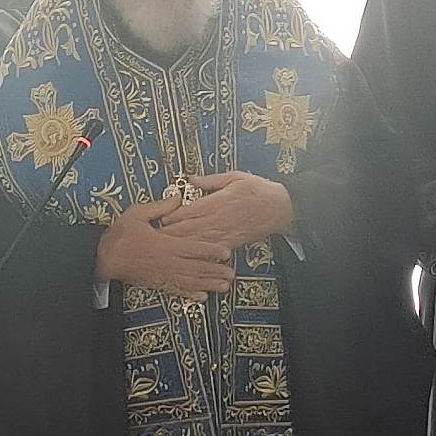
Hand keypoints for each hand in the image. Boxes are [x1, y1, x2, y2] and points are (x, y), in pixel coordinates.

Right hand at [96, 194, 236, 300]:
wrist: (103, 259)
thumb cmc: (119, 236)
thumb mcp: (137, 214)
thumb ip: (160, 207)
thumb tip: (178, 198)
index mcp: (165, 244)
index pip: (194, 247)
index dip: (212, 251)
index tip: (227, 253)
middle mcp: (168, 262)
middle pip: (197, 268)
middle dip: (216, 271)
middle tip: (232, 274)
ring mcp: (163, 275)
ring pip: (191, 281)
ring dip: (209, 285)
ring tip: (224, 287)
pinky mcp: (157, 283)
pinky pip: (177, 290)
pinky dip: (190, 294)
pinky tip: (202, 297)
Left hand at [158, 171, 293, 254]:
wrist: (281, 207)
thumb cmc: (258, 189)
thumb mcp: (235, 176)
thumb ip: (211, 180)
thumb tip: (191, 179)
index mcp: (217, 202)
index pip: (188, 211)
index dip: (171, 216)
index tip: (159, 218)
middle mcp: (218, 220)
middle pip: (188, 229)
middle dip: (171, 234)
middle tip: (155, 238)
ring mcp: (224, 234)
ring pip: (197, 242)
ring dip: (181, 246)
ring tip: (166, 250)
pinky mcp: (232, 243)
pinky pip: (211, 251)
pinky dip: (199, 254)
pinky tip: (189, 258)